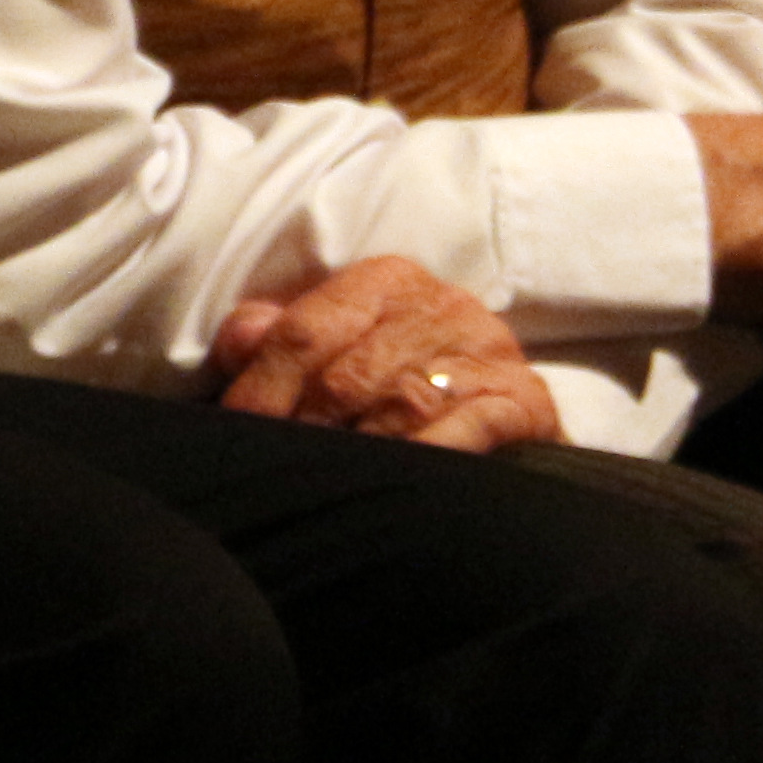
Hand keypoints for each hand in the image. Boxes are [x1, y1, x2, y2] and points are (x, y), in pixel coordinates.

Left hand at [208, 256, 567, 451]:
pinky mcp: (524, 400)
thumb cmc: (401, 375)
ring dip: (359, 449)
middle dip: (304, 428)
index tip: (238, 429)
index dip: (263, 386)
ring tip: (328, 482)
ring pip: (401, 402)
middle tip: (277, 469)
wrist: (502, 405)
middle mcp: (439, 304)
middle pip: (346, 374)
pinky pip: (471, 424)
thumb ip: (282, 336)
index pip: (306, 330)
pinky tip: (404, 472)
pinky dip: (433, 449)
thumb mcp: (340, 343)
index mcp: (385, 280)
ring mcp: (485, 350)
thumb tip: (239, 341)